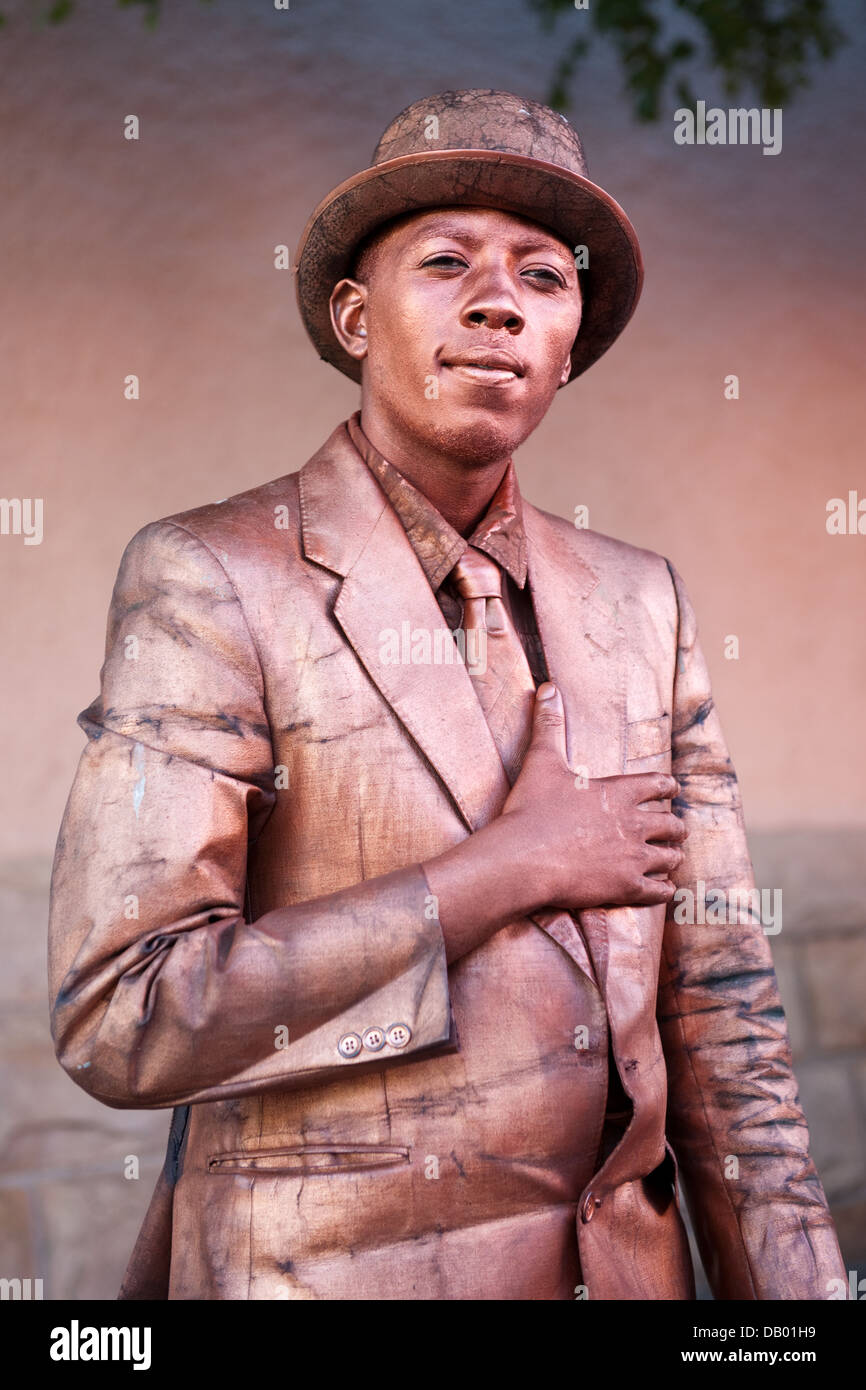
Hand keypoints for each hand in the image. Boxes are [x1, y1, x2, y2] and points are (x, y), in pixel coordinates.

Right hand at [499, 682, 687, 911]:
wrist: (522, 859)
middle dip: (674, 827)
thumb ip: (549, 723)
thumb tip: (547, 686)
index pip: (660, 785)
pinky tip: (660, 887)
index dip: (668, 787)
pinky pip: (660, 891)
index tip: (671, 790)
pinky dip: (663, 889)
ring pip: (672, 858)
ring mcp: (633, 857)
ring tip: (668, 859)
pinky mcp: (626, 887)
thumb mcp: (541, 761)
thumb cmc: (531, 810)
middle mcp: (634, 823)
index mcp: (619, 792)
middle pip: (673, 824)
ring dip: (671, 857)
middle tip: (672, 830)